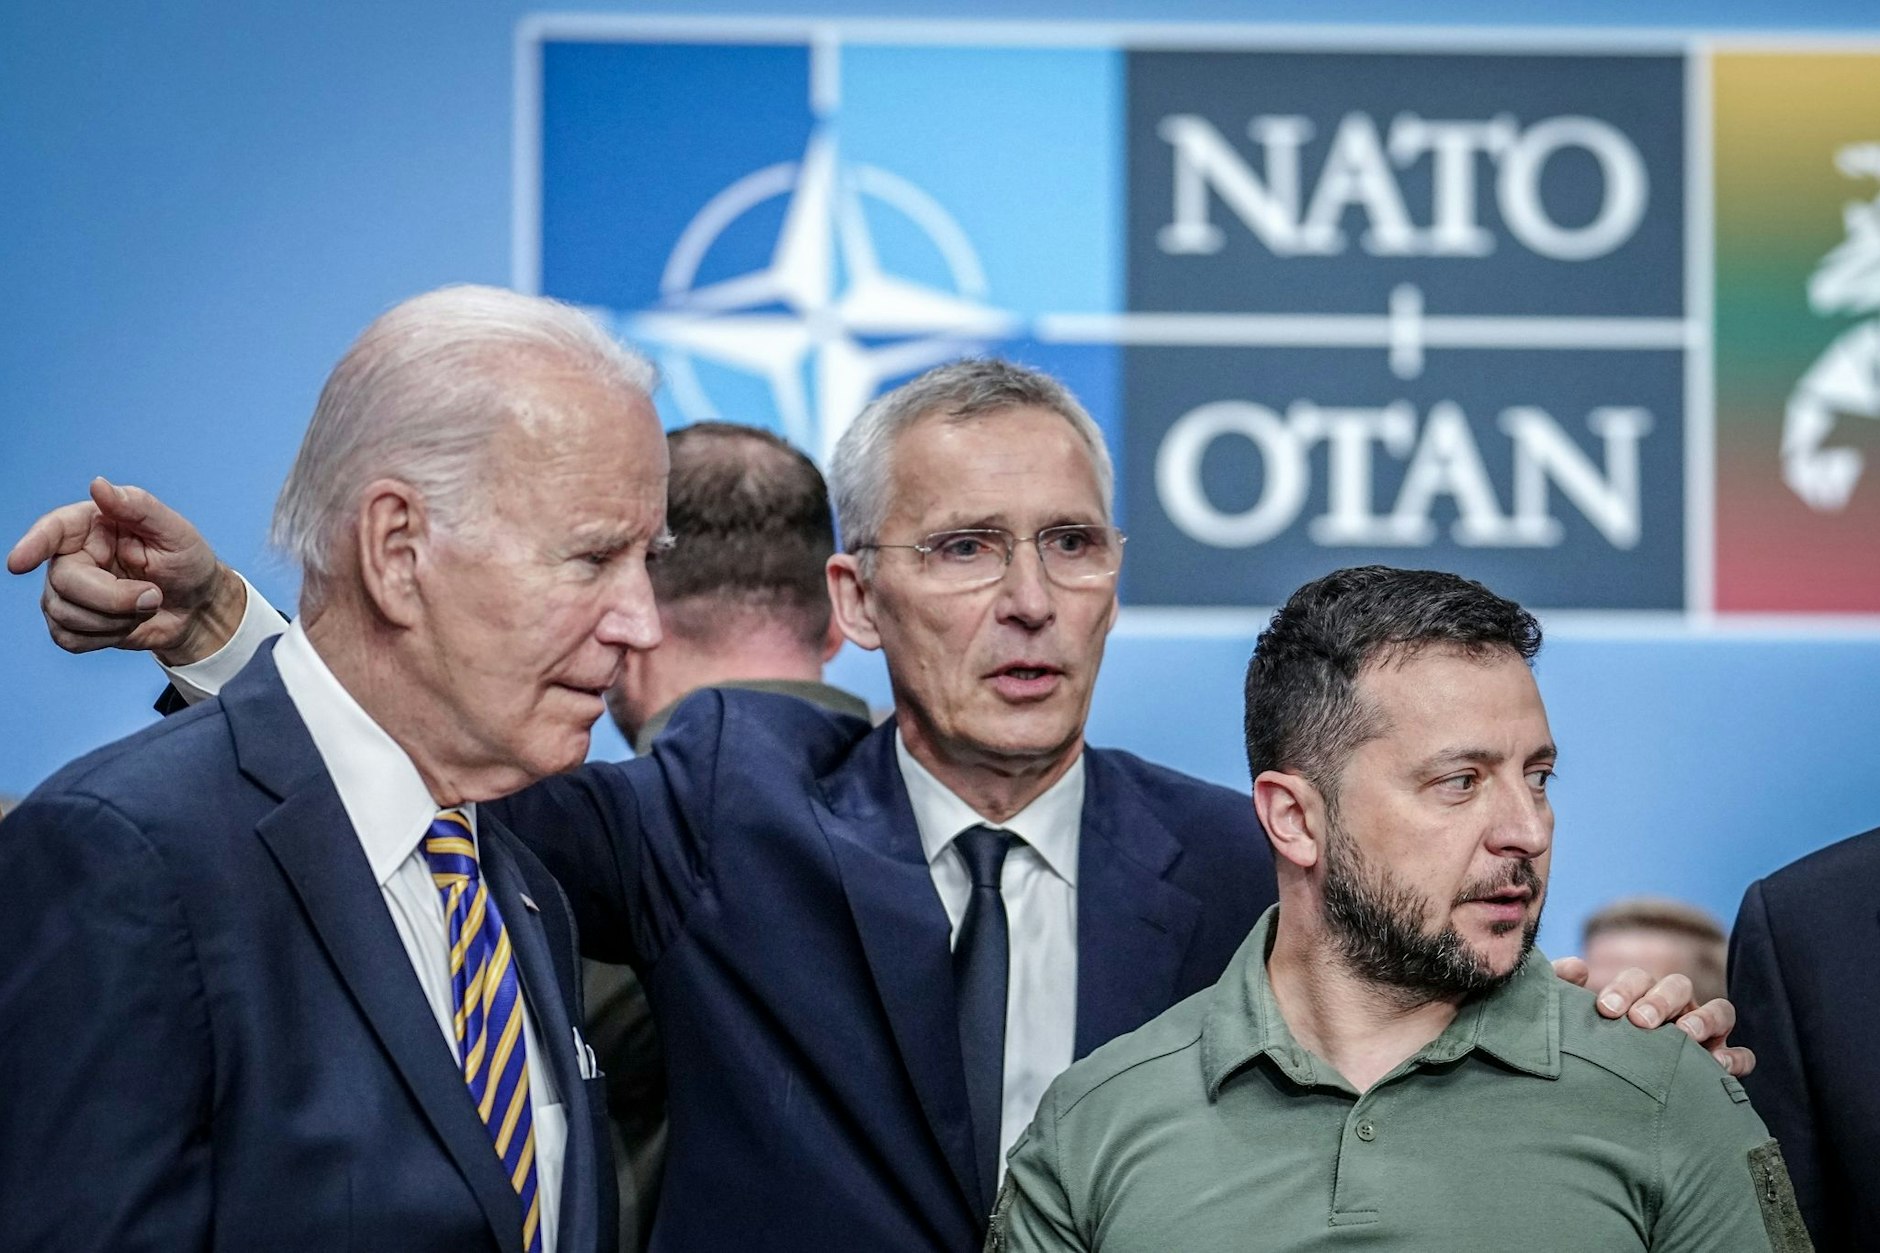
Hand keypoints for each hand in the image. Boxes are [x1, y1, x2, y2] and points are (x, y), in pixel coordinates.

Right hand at [6, 477, 241, 664]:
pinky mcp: (72, 623)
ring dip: (115, 620)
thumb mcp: (176, 531)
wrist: (198, 607)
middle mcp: (72, 556)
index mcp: (92, 525)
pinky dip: (105, 639)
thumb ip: (139, 507)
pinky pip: (69, 639)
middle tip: (154, 596)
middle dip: (113, 598)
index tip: (19, 563)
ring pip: (64, 614)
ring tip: (145, 606)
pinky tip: (127, 624)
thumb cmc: (188, 563)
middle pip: (63, 583)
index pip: (53, 530)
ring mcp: (68, 591)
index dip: (34, 544)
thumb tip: (98, 485)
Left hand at [1552, 956, 1754, 1076]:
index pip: (1638, 979)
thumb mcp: (1577, 1025)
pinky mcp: (1725, 1064)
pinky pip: (1742, 1055)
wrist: (1615, 1107)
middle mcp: (1676, 1010)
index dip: (1624, 989)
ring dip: (1703, 1019)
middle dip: (1660, 1000)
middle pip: (1677, 987)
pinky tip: (1718, 1065)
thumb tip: (1575, 966)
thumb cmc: (1597, 1055)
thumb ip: (1566, 990)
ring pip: (1718, 1010)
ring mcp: (1705, 1035)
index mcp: (1641, 997)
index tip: (1606, 1011)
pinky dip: (1735, 1056)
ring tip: (1685, 1035)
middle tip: (1640, 1022)